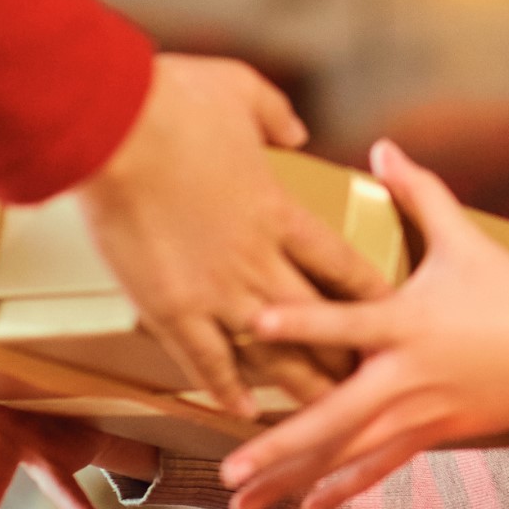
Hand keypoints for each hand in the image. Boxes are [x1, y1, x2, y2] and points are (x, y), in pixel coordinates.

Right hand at [77, 54, 392, 417]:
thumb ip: (276, 115)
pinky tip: (242, 413)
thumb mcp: (240, 91)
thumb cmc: (173, 100)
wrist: (111, 126)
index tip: (397, 317)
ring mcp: (214, 290)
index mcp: (280, 212)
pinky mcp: (169, 307)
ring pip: (273, 353)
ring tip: (328, 417)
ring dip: (300, 386)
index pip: (344, 266)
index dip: (373, 296)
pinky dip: (225, 388)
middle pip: (322, 322)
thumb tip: (297, 130)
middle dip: (350, 356)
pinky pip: (205, 360)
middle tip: (378, 383)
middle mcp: (258, 260)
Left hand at [219, 140, 508, 508]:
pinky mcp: (430, 435)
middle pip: (336, 414)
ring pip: (347, 452)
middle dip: (281, 443)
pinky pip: (378, 466)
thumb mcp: (470, 241)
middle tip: (230, 464)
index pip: (350, 319)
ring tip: (243, 501)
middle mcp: (407, 375)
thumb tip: (383, 146)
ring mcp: (418, 413)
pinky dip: (341, 489)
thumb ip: (421, 194)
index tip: (257, 321)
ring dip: (294, 477)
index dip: (305, 319)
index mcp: (410, 321)